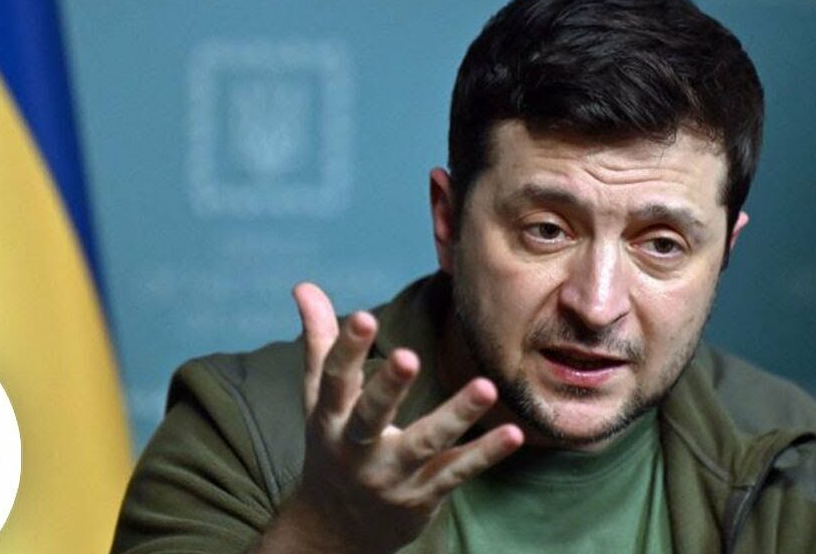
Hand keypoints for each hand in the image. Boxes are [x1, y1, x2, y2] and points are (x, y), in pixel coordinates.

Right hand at [271, 283, 523, 553]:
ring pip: (425, 445)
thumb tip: (304, 286)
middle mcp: (356, 450)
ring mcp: (391, 475)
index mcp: (329, 420)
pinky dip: (484, 455)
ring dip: (455, 417)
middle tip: (407, 355)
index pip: (334, 381)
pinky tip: (512, 433)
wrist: (335, 529)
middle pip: (370, 417)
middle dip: (388, 388)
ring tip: (485, 387)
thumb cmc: (331, 448)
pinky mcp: (423, 495)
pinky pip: (456, 473)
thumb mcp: (318, 400)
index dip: (345, 349)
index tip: (362, 316)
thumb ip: (318, 342)